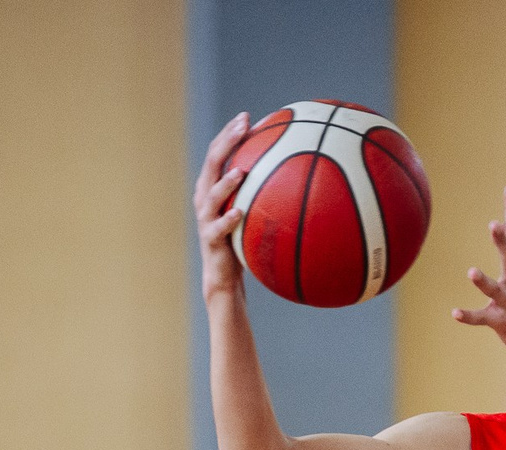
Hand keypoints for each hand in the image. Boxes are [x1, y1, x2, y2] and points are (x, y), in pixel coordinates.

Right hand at [194, 113, 251, 299]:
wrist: (224, 276)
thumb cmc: (243, 240)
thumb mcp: (254, 212)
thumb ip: (265, 193)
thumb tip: (300, 174)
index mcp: (214, 186)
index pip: (219, 152)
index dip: (230, 133)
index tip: (247, 116)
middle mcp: (205, 197)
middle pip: (212, 163)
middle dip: (226, 142)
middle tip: (242, 127)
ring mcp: (206, 218)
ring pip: (211, 194)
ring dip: (225, 182)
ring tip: (240, 171)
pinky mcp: (211, 240)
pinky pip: (219, 228)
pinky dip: (228, 219)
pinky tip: (240, 212)